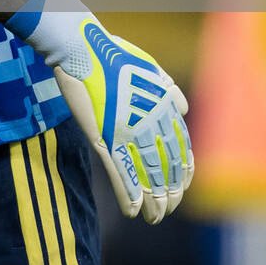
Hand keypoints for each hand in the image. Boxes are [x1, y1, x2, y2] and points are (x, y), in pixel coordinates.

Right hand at [49, 18, 192, 223]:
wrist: (81, 46)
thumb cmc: (111, 52)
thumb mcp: (149, 66)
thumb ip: (168, 90)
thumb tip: (184, 109)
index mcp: (162, 108)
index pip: (179, 148)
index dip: (182, 171)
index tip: (182, 187)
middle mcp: (150, 123)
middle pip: (165, 166)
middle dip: (169, 192)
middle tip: (168, 209)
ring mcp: (127, 132)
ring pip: (146, 175)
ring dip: (152, 201)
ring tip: (154, 218)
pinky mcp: (103, 137)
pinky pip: (120, 173)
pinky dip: (128, 195)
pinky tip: (133, 212)